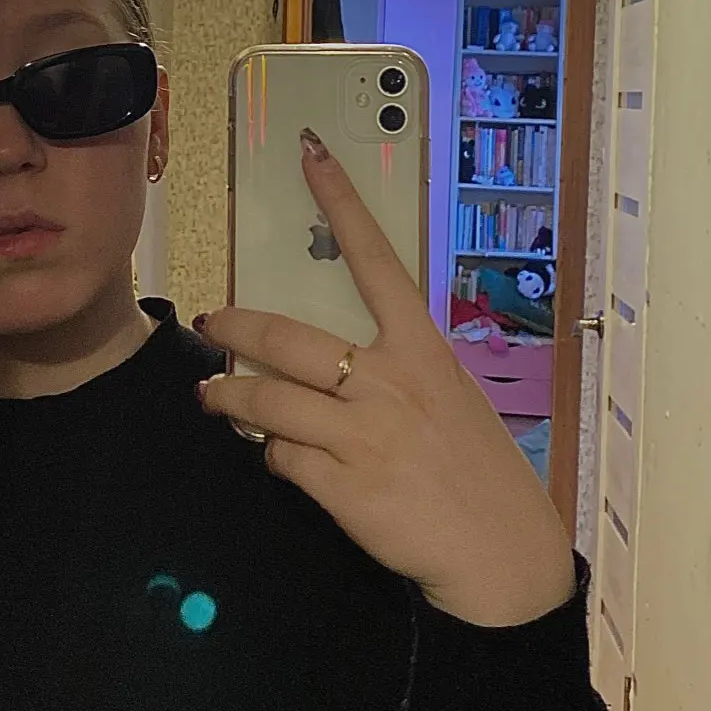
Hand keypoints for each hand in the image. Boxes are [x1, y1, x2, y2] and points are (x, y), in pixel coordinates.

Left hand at [199, 131, 577, 627]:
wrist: (500, 554)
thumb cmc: (477, 474)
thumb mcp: (449, 400)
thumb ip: (395, 373)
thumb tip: (335, 364)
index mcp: (422, 349)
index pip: (375, 258)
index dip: (340, 202)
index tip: (311, 156)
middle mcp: (389, 380)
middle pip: (286, 337)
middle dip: (234, 327)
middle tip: (210, 322)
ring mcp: (363, 433)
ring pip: (265, 400)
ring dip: (228, 398)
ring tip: (212, 399)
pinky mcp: (343, 485)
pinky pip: (281, 458)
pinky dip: (274, 457)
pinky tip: (282, 461)